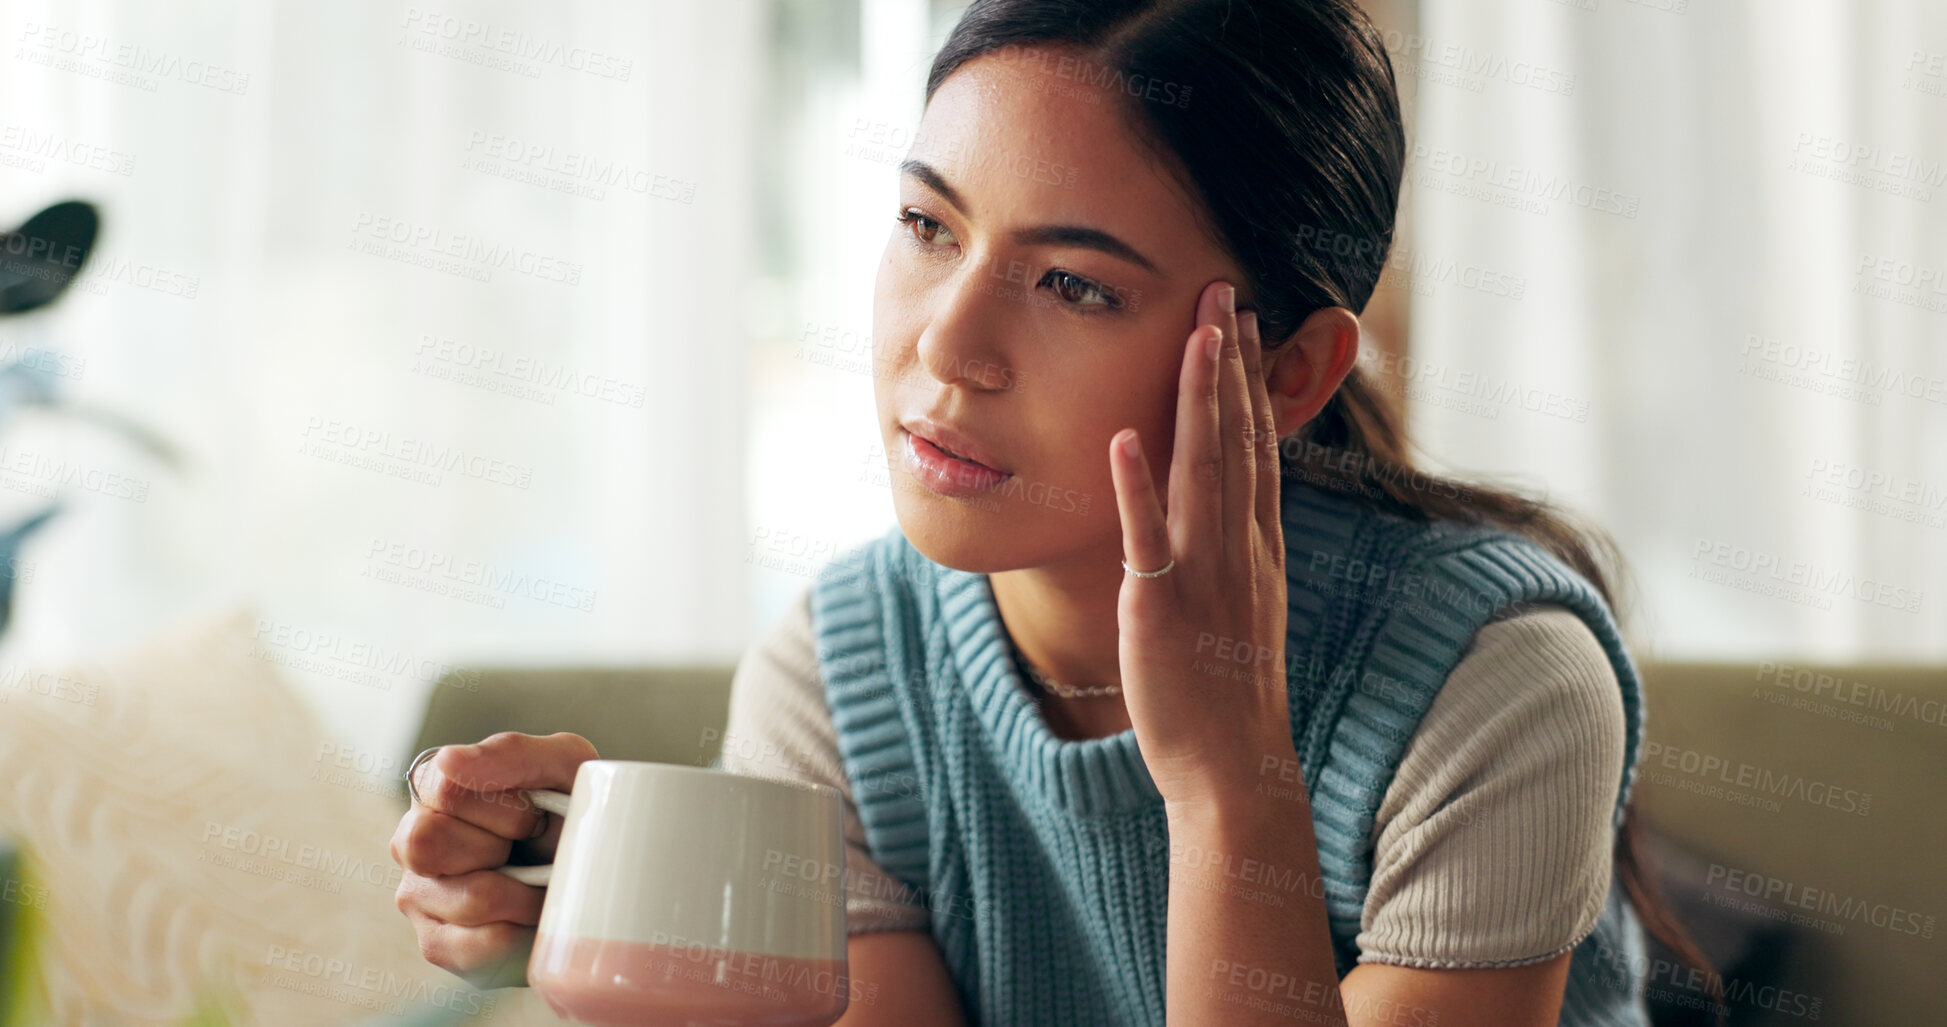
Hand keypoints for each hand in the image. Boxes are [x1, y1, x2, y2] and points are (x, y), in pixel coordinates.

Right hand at [390, 731, 596, 987]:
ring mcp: (418, 895)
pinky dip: (523, 933)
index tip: (535, 814)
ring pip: (467, 899)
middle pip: (428, 842)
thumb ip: (510, 754)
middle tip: (530, 846)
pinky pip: (478, 947)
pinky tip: (530, 917)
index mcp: (434, 786)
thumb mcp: (563, 766)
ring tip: (539, 883)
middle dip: (501, 845)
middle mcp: (412, 839)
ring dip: (523, 893)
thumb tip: (450, 761)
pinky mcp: (438, 945)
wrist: (599, 869)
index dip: (504, 807)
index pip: (445, 791)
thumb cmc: (572, 811)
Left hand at [1109, 279, 1294, 810]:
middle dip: (1230, 364)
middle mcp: (1239, 549)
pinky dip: (1138, 488)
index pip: (1256, 445)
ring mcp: (1204, 575)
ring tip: (1195, 332)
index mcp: (1256, 546)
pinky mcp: (1162, 608)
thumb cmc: (1227, 691)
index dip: (1249, 380)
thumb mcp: (1243, 605)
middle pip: (1237, 440)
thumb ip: (1235, 548)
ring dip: (1200, 399)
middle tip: (1222, 291)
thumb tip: (1227, 503)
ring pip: (1204, 471)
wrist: (1231, 765)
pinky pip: (1149, 540)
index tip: (1240, 321)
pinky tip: (1125, 436)